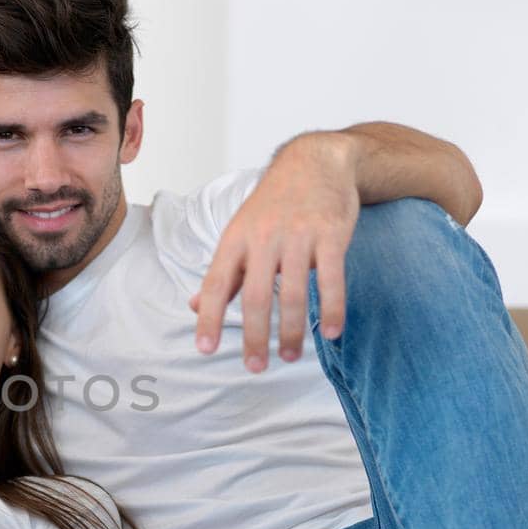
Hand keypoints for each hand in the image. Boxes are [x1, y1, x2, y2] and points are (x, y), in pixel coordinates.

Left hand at [190, 133, 358, 371]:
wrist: (315, 161)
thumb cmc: (274, 204)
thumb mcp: (240, 231)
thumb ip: (225, 272)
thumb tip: (195, 306)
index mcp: (236, 239)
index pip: (217, 284)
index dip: (209, 318)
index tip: (205, 349)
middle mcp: (263, 237)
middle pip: (255, 297)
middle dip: (254, 337)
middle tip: (254, 367)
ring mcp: (298, 235)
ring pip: (293, 293)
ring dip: (292, 332)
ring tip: (290, 357)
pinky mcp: (330, 234)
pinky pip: (332, 279)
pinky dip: (332, 309)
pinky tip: (331, 333)